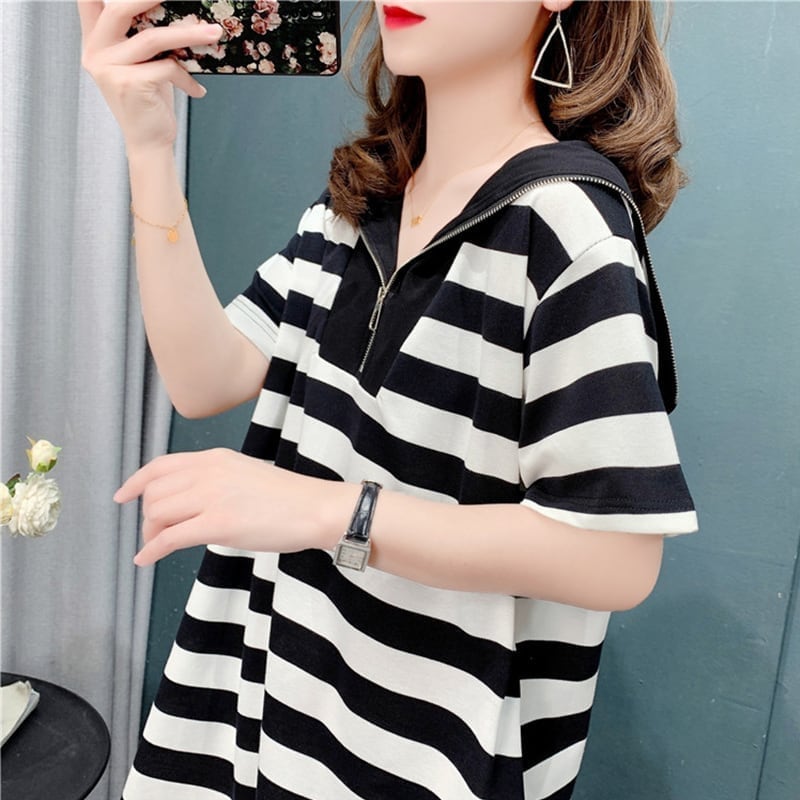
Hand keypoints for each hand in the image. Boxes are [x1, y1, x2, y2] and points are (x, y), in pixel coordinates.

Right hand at [77, 0, 223, 152]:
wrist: (149, 142)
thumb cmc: (149, 100)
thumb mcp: (142, 64)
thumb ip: (143, 36)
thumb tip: (182, 11)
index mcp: (94, 43)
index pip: (89, 3)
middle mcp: (96, 53)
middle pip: (119, 9)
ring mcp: (110, 69)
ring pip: (153, 39)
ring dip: (189, 34)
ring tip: (214, 32)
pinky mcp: (130, 84)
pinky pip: (168, 67)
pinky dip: (187, 77)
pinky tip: (197, 90)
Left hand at [114, 448, 353, 565]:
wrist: (315, 508)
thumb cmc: (288, 497)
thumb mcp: (244, 474)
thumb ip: (213, 480)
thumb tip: (187, 502)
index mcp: (215, 458)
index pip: (161, 465)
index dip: (136, 482)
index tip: (122, 495)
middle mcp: (208, 472)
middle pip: (154, 492)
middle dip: (148, 516)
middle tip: (156, 532)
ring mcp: (212, 497)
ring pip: (157, 513)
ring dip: (151, 532)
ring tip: (159, 545)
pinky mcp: (218, 524)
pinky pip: (169, 537)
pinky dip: (151, 550)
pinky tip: (145, 559)